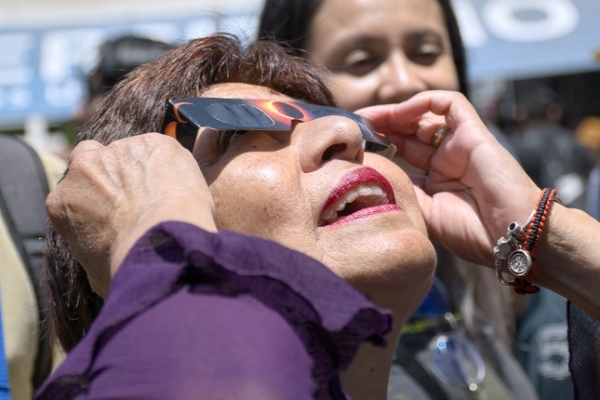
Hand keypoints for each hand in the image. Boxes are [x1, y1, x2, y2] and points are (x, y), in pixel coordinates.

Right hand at [46, 133, 216, 295]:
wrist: (163, 243)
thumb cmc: (130, 265)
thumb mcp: (95, 269)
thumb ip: (93, 247)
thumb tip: (106, 257)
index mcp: (62, 201)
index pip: (75, 188)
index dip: (97, 196)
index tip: (116, 207)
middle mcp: (84, 167)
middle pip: (95, 158)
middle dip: (112, 172)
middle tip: (138, 195)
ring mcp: (119, 151)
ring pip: (132, 152)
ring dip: (145, 167)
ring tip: (166, 195)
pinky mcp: (152, 143)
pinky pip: (162, 150)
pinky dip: (171, 163)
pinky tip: (181, 186)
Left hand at [357, 90, 539, 265]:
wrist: (510, 236)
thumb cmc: (471, 232)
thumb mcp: (424, 212)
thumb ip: (404, 191)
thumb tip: (375, 174)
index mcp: (435, 178)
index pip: (402, 151)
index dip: (379, 143)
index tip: (354, 144)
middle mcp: (447, 158)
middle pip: (408, 130)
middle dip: (381, 125)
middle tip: (354, 125)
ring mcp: (460, 143)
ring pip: (424, 114)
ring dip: (394, 112)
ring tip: (370, 118)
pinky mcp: (474, 131)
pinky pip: (449, 103)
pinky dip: (423, 102)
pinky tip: (399, 113)